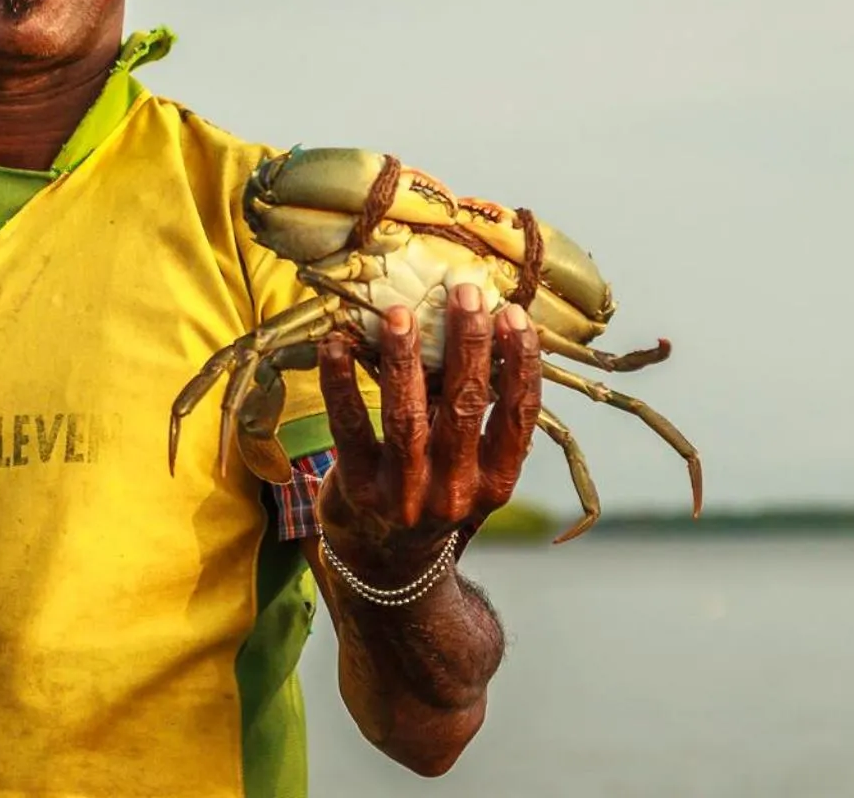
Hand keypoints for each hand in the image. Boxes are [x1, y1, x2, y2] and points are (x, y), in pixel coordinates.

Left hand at [317, 285, 541, 566]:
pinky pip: (348, 427)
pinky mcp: (357, 489)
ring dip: (403, 359)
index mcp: (495, 482)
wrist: (386, 562)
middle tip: (464, 291)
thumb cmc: (435, 492)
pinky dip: (340, 383)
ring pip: (406, 416)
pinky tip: (335, 344)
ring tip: (399, 312)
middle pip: (464, 408)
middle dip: (467, 345)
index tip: (514, 315)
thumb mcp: (470, 466)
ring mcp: (404, 493)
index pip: (516, 417)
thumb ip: (474, 411)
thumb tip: (476, 329)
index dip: (519, 364)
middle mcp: (454, 492)